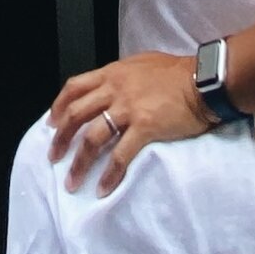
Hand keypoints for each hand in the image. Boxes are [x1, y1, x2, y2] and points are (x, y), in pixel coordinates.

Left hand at [47, 51, 210, 194]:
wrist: (203, 80)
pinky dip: (110, 174)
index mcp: (112, 73)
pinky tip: (103, 189)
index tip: (51, 123)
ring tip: (72, 182)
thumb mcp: (141, 65)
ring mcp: (128, 108)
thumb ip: (121, 77)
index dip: (59, 106)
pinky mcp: (145, 127)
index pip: (75, 87)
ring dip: (79, 162)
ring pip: (92, 138)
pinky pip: (121, 155)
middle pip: (76, 114)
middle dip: (61, 138)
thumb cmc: (176, 72)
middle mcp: (114, 89)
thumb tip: (110, 89)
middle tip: (53, 157)